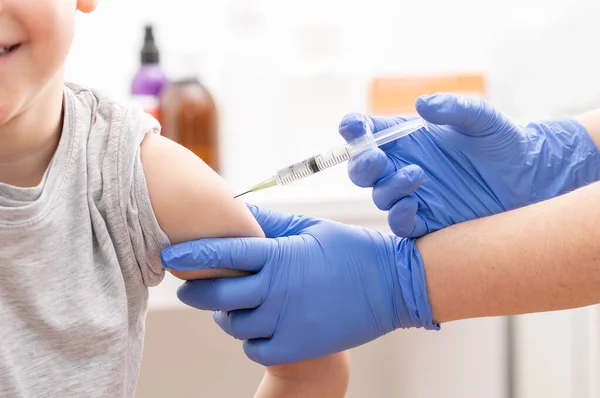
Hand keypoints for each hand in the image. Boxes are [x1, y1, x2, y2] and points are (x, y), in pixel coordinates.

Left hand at [160, 205, 436, 365]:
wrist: (392, 285)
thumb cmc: (350, 250)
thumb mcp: (310, 228)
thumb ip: (270, 225)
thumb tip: (236, 215)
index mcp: (280, 256)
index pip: (223, 253)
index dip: (191, 254)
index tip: (168, 254)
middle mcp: (279, 290)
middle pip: (218, 295)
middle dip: (196, 290)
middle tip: (189, 287)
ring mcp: (288, 321)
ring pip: (234, 325)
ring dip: (226, 315)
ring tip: (231, 305)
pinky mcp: (299, 345)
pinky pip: (255, 349)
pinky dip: (249, 340)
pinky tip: (256, 327)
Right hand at [339, 93, 599, 236]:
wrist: (531, 181)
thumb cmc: (505, 144)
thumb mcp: (483, 120)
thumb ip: (453, 109)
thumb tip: (422, 104)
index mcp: (409, 138)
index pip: (369, 132)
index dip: (354, 129)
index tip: (352, 127)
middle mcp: (404, 166)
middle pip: (363, 168)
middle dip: (361, 163)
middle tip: (378, 158)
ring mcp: (412, 194)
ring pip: (378, 195)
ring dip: (388, 186)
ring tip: (417, 176)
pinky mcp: (425, 220)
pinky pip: (398, 223)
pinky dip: (398, 216)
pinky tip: (413, 205)